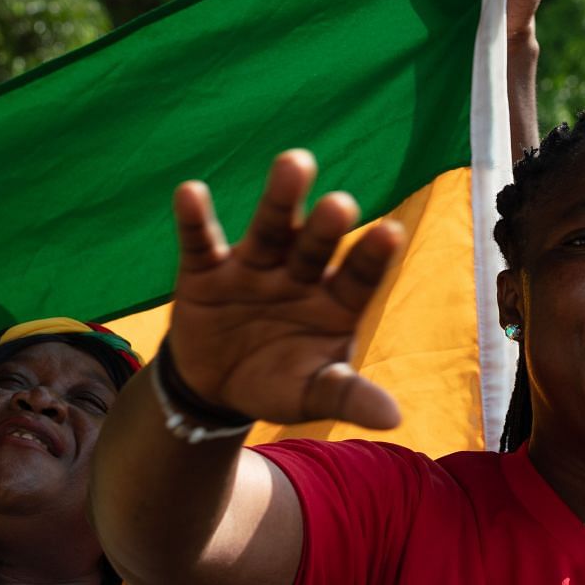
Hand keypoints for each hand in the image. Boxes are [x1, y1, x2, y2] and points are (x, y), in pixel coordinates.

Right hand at [166, 150, 403, 428]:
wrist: (216, 388)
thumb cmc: (278, 382)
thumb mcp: (311, 395)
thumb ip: (348, 396)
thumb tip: (394, 420)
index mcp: (334, 300)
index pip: (358, 275)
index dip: (372, 255)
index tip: (392, 231)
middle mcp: (298, 274)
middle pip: (315, 244)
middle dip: (326, 226)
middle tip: (341, 205)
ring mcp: (253, 267)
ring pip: (270, 228)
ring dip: (281, 200)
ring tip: (294, 164)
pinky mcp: (206, 270)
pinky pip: (201, 241)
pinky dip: (195, 218)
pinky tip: (190, 192)